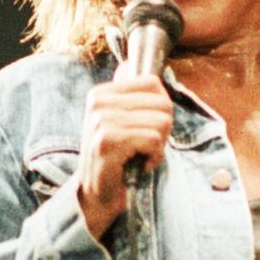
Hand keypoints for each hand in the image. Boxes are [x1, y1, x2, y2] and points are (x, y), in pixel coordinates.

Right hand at [76, 63, 173, 240]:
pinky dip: (154, 156)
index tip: (146, 128)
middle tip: (145, 146)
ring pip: (161, 122)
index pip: (153, 83)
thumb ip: (129, 96)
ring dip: (159, 145)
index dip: (160, 109)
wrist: (96, 194)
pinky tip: (140, 164)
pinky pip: (154, 140)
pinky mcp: (108, 141)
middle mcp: (98, 102)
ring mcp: (101, 121)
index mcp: (101, 93)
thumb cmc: (116, 158)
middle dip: (163, 129)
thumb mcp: (121, 121)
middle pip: (162, 103)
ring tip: (140, 155)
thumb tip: (130, 64)